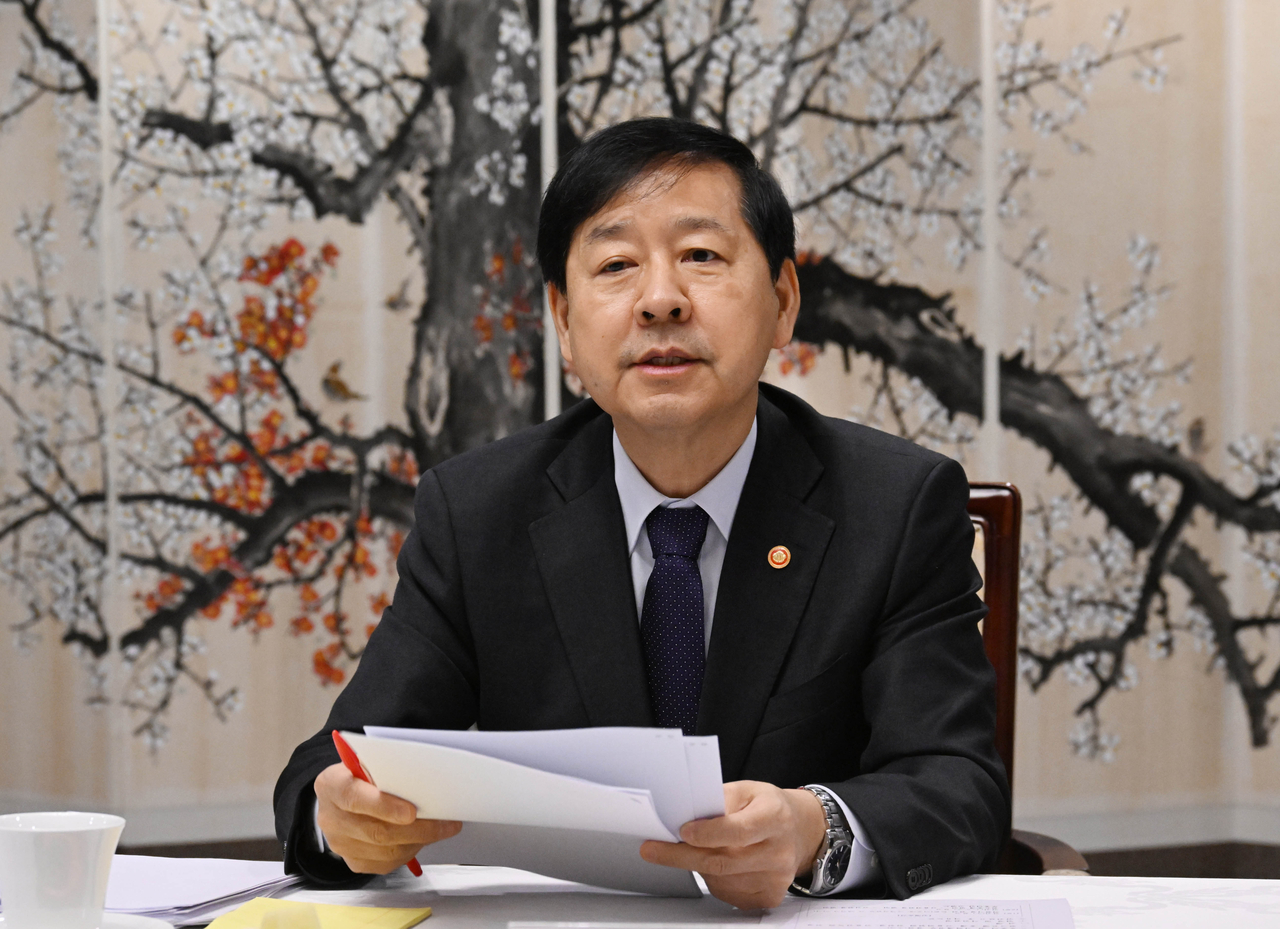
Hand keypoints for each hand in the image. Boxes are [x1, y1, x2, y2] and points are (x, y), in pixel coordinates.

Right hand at [314, 762, 461, 873]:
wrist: (341, 796)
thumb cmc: (361, 775)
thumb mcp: (368, 762)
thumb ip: (388, 769)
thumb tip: (425, 779)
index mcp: (331, 785)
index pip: (354, 797)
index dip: (384, 806)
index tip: (412, 812)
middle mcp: (330, 818)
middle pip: (376, 831)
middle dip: (417, 829)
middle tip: (445, 823)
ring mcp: (340, 844)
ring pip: (385, 851)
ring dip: (419, 842)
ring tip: (440, 829)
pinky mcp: (352, 861)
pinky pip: (385, 864)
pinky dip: (409, 852)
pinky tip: (421, 839)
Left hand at [639, 780, 826, 908]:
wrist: (798, 831)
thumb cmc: (767, 807)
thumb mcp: (747, 790)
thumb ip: (719, 800)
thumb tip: (685, 814)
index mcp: (774, 817)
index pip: (738, 830)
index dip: (708, 833)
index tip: (682, 831)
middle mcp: (778, 851)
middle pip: (723, 860)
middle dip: (682, 855)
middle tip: (652, 850)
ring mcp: (775, 878)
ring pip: (721, 879)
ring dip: (698, 865)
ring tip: (693, 849)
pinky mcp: (769, 897)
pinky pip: (728, 893)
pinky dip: (713, 879)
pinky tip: (715, 864)